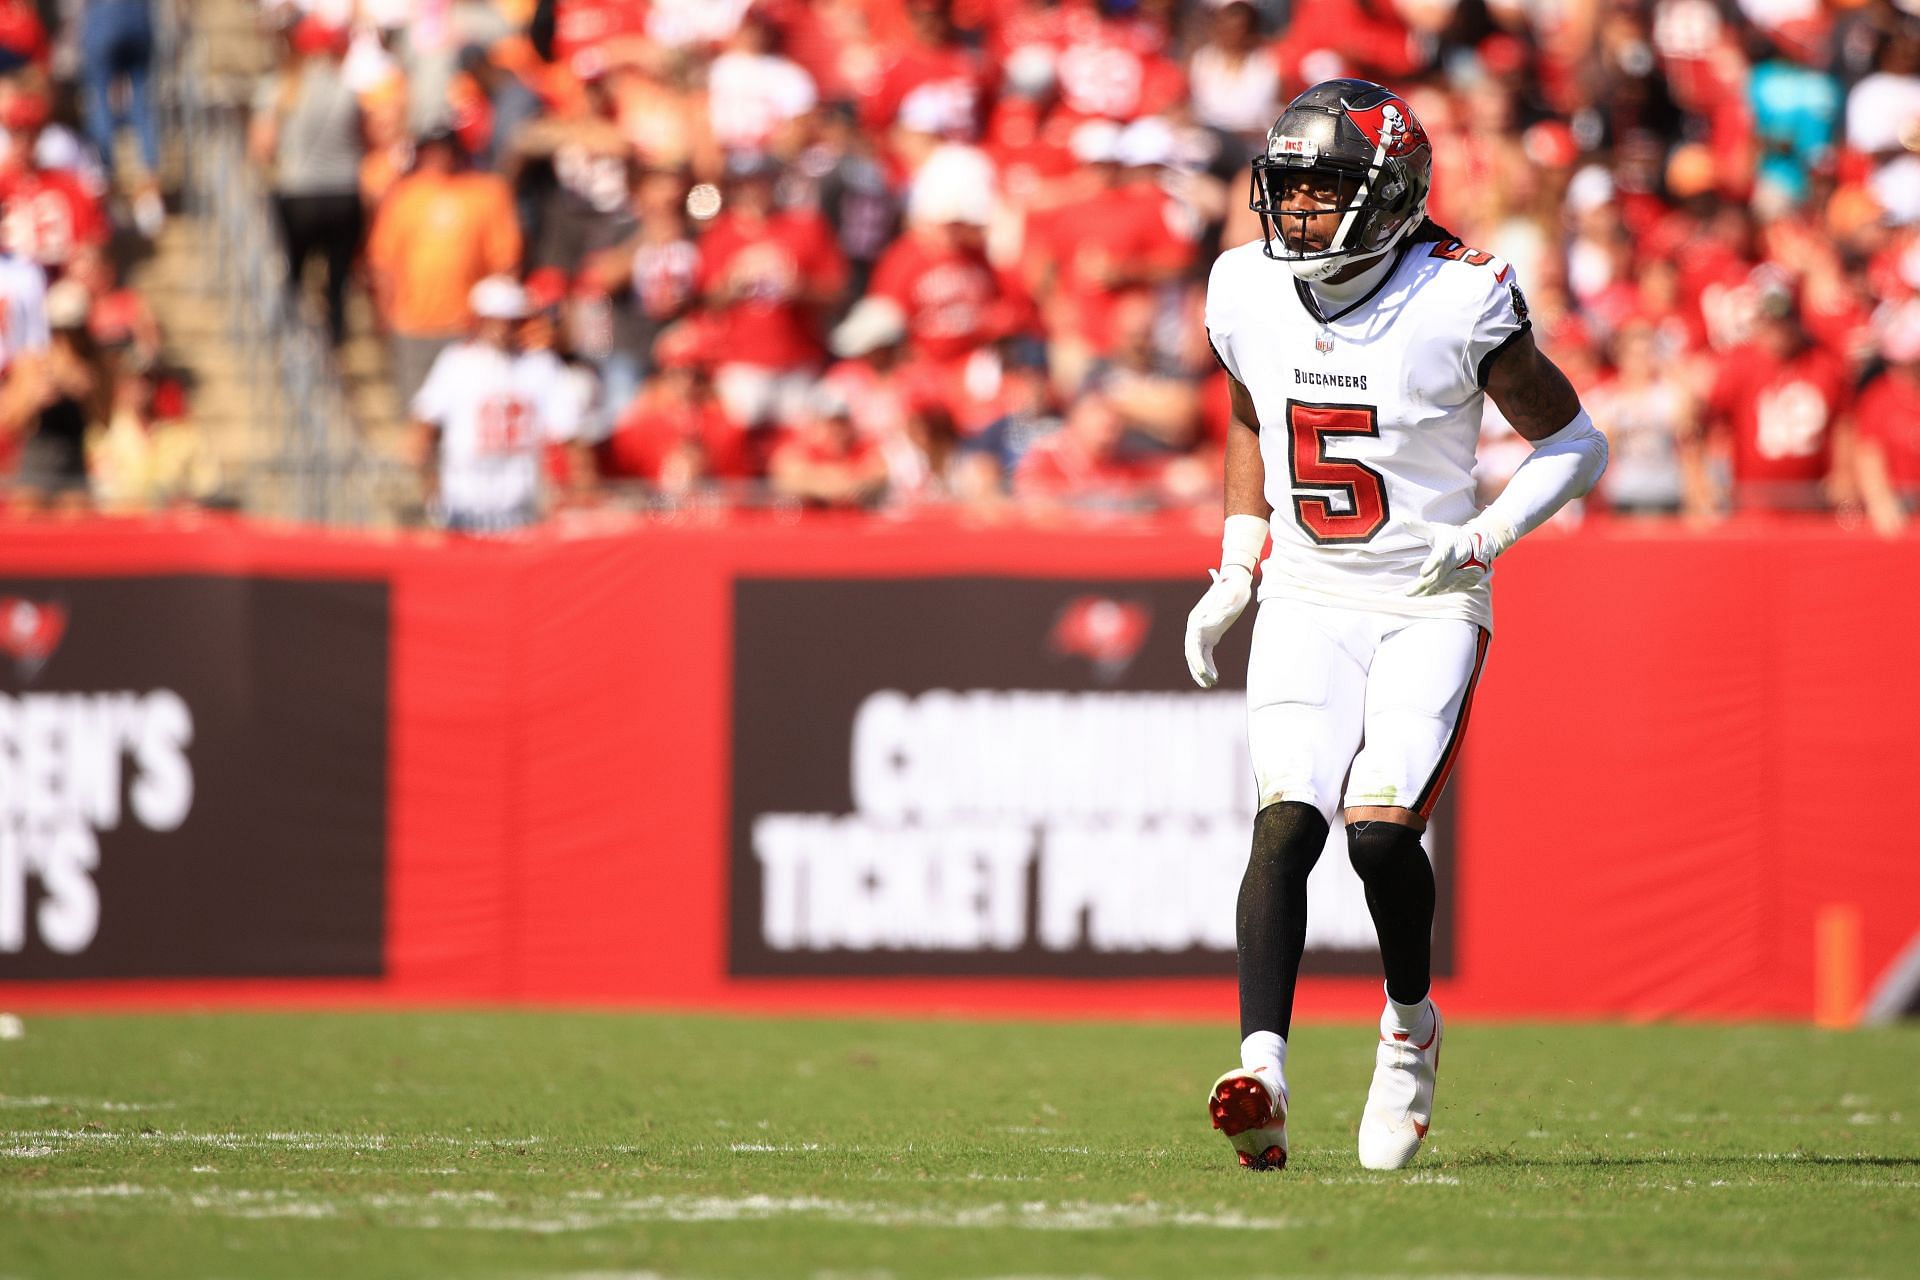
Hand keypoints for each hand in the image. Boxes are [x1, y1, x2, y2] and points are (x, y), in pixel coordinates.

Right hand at [1184, 565, 1252, 687]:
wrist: (1236, 580)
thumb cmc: (1234, 588)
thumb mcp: (1230, 598)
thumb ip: (1218, 610)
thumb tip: (1206, 624)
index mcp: (1197, 619)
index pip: (1192, 644)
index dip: (1196, 660)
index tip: (1203, 672)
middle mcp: (1196, 625)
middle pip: (1191, 652)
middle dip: (1197, 670)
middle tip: (1207, 685)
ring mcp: (1202, 630)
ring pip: (1197, 655)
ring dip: (1202, 671)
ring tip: (1210, 685)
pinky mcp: (1211, 634)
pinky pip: (1206, 653)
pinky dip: (1209, 665)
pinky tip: (1215, 676)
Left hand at [1409, 521, 1496, 595]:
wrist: (1481, 545)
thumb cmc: (1452, 537)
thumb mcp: (1437, 529)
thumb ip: (1419, 527)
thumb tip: (1402, 520)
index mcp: (1450, 544)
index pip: (1441, 555)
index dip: (1433, 564)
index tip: (1422, 572)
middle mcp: (1460, 558)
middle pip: (1439, 575)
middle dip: (1422, 585)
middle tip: (1407, 592)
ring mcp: (1466, 571)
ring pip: (1444, 585)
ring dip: (1428, 591)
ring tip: (1412, 594)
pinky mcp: (1469, 580)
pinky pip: (1451, 589)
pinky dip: (1438, 592)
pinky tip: (1426, 593)